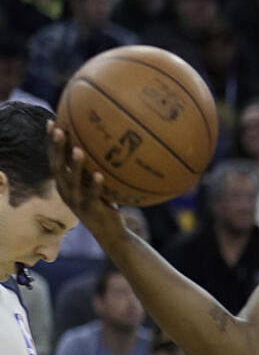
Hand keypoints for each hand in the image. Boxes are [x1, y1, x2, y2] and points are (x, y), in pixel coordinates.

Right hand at [47, 122, 124, 240]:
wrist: (110, 232)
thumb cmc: (104, 202)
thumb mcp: (96, 182)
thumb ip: (95, 165)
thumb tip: (107, 141)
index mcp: (65, 182)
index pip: (54, 158)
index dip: (51, 142)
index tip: (51, 122)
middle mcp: (66, 190)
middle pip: (57, 166)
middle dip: (57, 148)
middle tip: (59, 130)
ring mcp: (77, 201)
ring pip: (72, 181)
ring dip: (75, 165)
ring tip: (78, 150)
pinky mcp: (90, 210)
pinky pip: (92, 196)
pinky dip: (95, 185)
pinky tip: (99, 175)